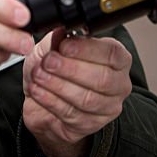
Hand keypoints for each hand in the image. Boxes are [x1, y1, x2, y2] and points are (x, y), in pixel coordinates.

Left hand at [22, 28, 132, 156]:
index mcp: (117, 60)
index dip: (88, 49)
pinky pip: (71, 114)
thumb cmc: (56, 70)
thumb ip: (59, 38)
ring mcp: (107, 108)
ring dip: (59, 85)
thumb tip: (61, 31)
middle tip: (49, 61)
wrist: (44, 102)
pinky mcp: (90, 125)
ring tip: (39, 75)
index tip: (64, 46)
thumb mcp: (55, 47)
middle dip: (71, 69)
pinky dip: (50, 101)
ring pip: (87, 99)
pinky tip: (38, 90)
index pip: (112, 54)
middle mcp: (118, 84)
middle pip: (102, 79)